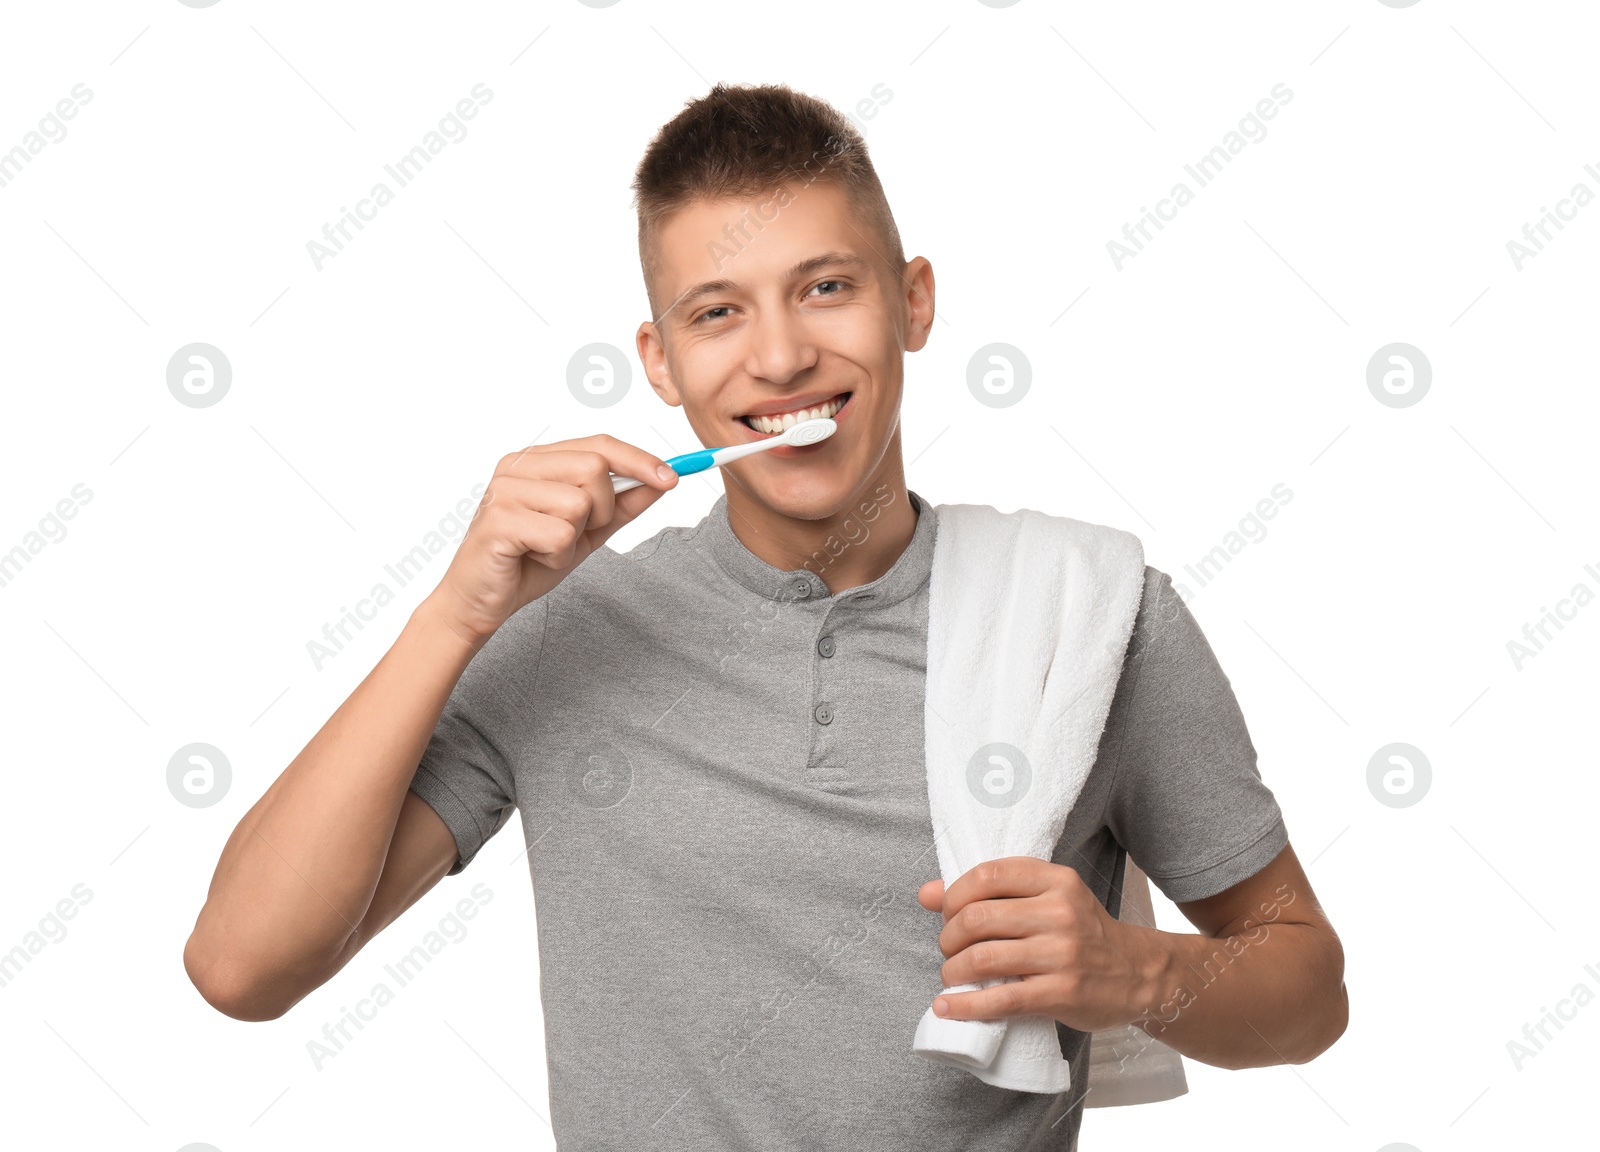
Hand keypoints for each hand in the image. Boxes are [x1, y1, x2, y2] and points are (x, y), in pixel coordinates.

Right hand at [426, 434, 677, 643]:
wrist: (480, 601)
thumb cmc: (527, 562)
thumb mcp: (586, 532)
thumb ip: (621, 505)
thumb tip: (661, 481)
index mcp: (537, 460)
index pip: (599, 444)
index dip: (639, 459)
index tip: (672, 477)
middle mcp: (518, 465)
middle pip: (594, 468)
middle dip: (602, 508)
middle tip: (577, 533)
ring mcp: (505, 490)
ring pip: (579, 503)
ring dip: (574, 538)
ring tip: (546, 549)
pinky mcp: (499, 520)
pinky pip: (559, 535)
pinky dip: (557, 557)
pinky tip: (533, 558)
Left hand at [916, 856, 1155, 1032]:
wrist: (1137, 974)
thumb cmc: (1080, 933)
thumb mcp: (1045, 898)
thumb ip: (988, 892)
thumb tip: (926, 893)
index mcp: (1055, 879)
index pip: (987, 875)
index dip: (954, 894)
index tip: (948, 913)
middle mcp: (1060, 912)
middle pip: (977, 917)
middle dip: (949, 937)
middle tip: (949, 949)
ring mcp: (1062, 953)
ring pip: (983, 958)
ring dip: (953, 971)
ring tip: (952, 976)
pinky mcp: (1062, 993)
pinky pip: (1001, 999)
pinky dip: (966, 1006)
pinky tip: (948, 1007)